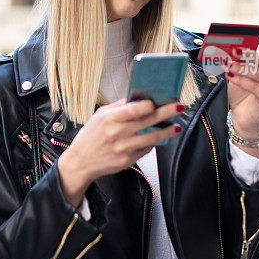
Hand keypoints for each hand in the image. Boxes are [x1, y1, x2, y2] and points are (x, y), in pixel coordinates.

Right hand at [56, 99, 183, 206]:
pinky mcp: (127, 161)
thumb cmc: (90, 137)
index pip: (132, 110)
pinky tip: (154, 139)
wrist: (80, 162)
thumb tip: (138, 97)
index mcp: (109, 119)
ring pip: (152, 138)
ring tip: (176, 127)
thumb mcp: (99, 116)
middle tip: (178, 107)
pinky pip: (145, 150)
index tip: (157, 101)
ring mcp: (123, 148)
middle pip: (147, 121)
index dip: (147, 105)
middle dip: (166, 112)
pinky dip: (151, 144)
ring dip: (167, 131)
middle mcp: (116, 134)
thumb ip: (118, 106)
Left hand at [225, 19, 258, 150]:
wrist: (242, 117)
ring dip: (240, 67)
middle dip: (247, 53)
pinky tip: (231, 76)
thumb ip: (236, 63)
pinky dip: (241, 81)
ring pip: (257, 73)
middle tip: (233, 48)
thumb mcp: (237, 74)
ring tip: (227, 63)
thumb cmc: (240, 92)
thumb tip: (226, 50)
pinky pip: (254, 86)